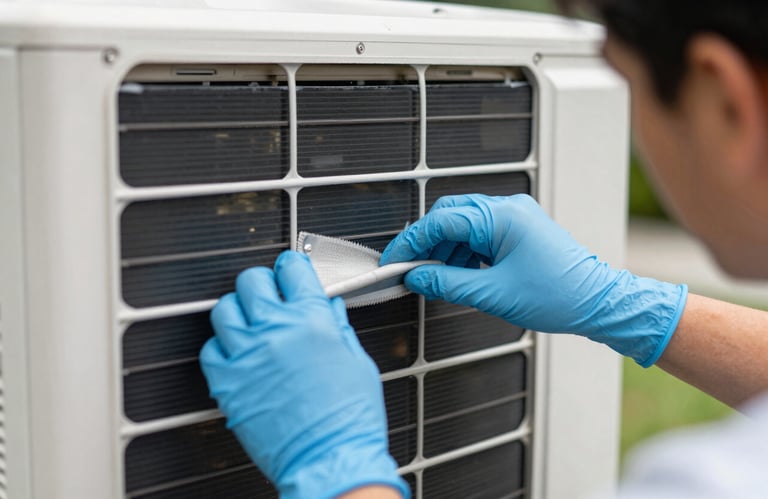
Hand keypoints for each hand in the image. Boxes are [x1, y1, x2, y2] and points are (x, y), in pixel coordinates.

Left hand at [200, 251, 408, 498]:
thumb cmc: (349, 419)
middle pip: (251, 281)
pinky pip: (210, 350)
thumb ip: (339, 329)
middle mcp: (276, 331)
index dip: (291, 266)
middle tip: (269, 297)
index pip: (291, 269)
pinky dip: (222, 348)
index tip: (289, 271)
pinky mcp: (228, 383)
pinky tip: (238, 355)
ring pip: (224, 310)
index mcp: (312, 321)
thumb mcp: (358, 363)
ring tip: (250, 325)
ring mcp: (247, 355)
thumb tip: (330, 310)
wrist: (329, 460)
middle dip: (262, 285)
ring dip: (238, 313)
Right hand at [380, 194, 687, 366]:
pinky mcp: (520, 229)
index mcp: (502, 216)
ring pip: (464, 225)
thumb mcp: (492, 294)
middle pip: (450, 216)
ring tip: (438, 278)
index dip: (411, 242)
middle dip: (427, 243)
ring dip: (446, 250)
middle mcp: (508, 208)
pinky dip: (465, 251)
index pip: (441, 221)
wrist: (598, 303)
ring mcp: (515, 217)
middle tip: (412, 270)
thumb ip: (447, 284)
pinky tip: (460, 273)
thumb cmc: (558, 296)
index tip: (395, 261)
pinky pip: (481, 233)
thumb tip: (416, 279)